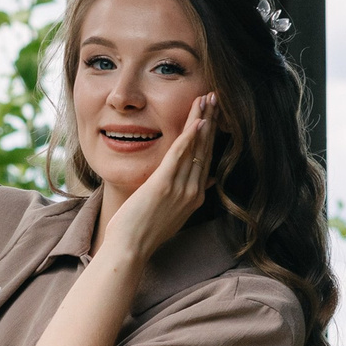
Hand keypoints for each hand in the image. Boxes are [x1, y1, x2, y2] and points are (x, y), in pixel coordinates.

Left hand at [102, 93, 216, 263]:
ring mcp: (180, 188)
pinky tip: (198, 121)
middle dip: (211, 121)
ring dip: (202, 120)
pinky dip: (190, 136)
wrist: (130, 248)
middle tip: (215, 97)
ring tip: (207, 99)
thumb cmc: (145, 232)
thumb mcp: (174, 213)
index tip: (213, 115)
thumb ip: (189, 195)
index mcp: (194, 196)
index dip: (211, 135)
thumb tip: (206, 179)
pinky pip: (180, 156)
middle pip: (206, 149)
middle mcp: (193, 190)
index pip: (207, 159)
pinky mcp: (164, 185)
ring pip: (196, 147)